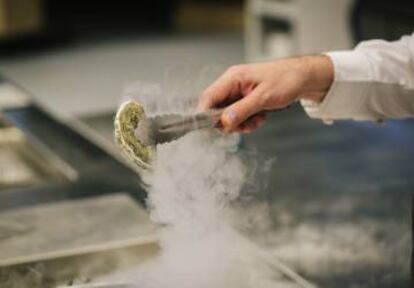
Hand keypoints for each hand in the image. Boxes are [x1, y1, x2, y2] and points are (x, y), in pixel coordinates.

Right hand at [198, 55, 333, 132]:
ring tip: (257, 120)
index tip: (217, 128)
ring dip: (241, 123)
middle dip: (229, 122)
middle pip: (215, 109)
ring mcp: (237, 92)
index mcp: (232, 78)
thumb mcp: (263, 98)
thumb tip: (223, 122)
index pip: (207, 98)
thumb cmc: (286, 80)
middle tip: (245, 126)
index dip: (207, 115)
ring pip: (227, 115)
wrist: (303, 78)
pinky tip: (260, 118)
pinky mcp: (244, 99)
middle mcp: (231, 84)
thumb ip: (242, 110)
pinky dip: (247, 121)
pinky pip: (238, 115)